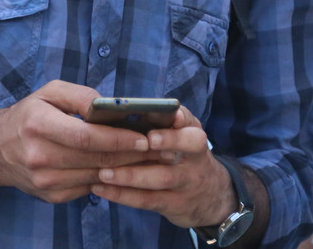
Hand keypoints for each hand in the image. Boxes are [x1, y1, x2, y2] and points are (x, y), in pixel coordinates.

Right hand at [0, 81, 176, 203]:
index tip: (144, 137)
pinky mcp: (52, 196)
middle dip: (132, 155)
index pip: (86, 137)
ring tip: (152, 159)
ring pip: (96, 176)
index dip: (118, 138)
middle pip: (96, 159)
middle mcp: (39, 157)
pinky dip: (110, 178)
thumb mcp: (49, 92)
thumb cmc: (29, 115)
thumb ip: (80, 95)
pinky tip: (126, 168)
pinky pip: (88, 187)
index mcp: (38, 125)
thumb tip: (110, 107)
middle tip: (161, 150)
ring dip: (127, 169)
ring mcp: (45, 181)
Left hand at [89, 105, 235, 227]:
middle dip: (170, 140)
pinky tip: (101, 188)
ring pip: (163, 177)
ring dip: (131, 174)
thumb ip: (162, 123)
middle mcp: (195, 156)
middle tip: (148, 140)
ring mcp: (187, 182)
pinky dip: (123, 195)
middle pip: (191, 145)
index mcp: (193, 134)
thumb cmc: (183, 158)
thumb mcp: (183, 138)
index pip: (192, 120)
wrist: (211, 198)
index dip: (182, 117)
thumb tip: (124, 108)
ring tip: (104, 171)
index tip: (172, 114)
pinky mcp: (174, 204)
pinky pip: (148, 200)